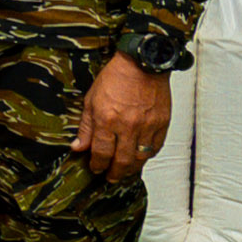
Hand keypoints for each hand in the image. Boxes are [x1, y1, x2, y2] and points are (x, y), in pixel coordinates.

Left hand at [75, 54, 172, 184]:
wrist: (143, 64)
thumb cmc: (115, 78)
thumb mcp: (91, 100)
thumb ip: (86, 127)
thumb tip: (78, 147)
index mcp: (107, 120)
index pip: (101, 152)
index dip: (97, 164)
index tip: (95, 168)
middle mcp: (128, 126)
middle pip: (122, 161)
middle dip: (114, 173)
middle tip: (110, 178)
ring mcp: (148, 126)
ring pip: (140, 158)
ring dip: (131, 169)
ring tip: (124, 172)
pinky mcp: (162, 124)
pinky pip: (155, 148)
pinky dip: (147, 156)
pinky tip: (140, 158)